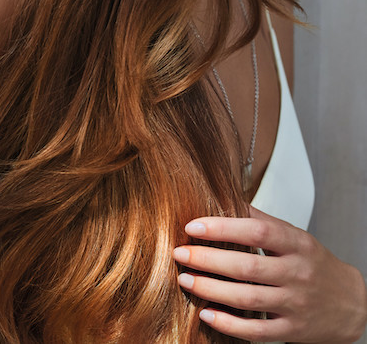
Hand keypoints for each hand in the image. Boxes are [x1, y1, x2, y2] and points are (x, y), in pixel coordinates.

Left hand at [172, 206, 366, 342]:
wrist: (351, 303)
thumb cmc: (313, 262)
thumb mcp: (294, 235)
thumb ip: (261, 219)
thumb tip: (224, 199)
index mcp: (297, 244)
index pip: (258, 231)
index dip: (223, 227)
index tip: (192, 226)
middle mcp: (297, 274)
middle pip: (247, 267)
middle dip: (207, 259)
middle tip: (179, 253)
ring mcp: (296, 305)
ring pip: (248, 299)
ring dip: (211, 289)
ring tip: (184, 279)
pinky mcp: (293, 331)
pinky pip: (257, 331)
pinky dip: (229, 324)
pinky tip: (205, 313)